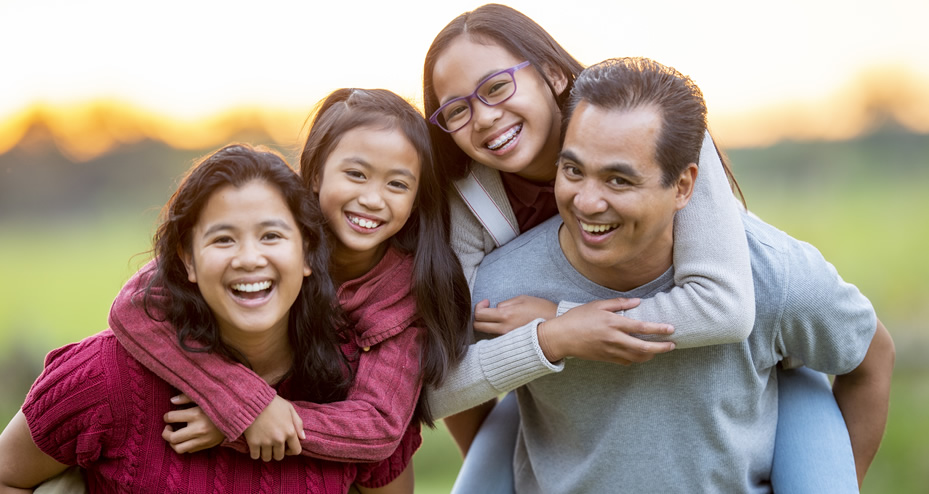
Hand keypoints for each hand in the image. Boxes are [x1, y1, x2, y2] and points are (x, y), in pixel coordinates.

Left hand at [162, 394, 224, 453]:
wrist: (237, 417)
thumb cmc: (219, 405)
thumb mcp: (204, 398)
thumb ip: (187, 397)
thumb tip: (172, 400)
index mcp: (196, 414)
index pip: (171, 417)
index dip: (166, 416)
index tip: (169, 416)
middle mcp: (198, 429)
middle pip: (172, 437)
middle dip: (166, 433)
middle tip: (169, 427)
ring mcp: (202, 439)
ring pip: (178, 448)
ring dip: (173, 443)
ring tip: (175, 435)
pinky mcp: (207, 445)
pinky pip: (189, 450)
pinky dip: (184, 445)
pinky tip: (186, 438)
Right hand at [243, 395, 304, 461]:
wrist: (252, 400)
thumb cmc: (272, 403)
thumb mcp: (289, 408)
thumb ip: (298, 423)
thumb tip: (303, 438)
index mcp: (290, 431)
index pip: (296, 451)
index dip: (291, 451)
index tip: (286, 447)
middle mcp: (279, 439)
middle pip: (280, 456)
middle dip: (277, 452)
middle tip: (273, 444)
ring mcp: (266, 442)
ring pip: (267, 458)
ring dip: (266, 454)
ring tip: (264, 445)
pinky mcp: (253, 443)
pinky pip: (255, 456)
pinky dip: (255, 453)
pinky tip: (255, 445)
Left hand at [473, 295, 557, 334]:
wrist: (556, 329)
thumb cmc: (542, 310)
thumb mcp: (523, 299)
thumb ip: (506, 303)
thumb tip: (496, 308)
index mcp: (506, 315)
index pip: (479, 314)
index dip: (479, 306)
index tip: (487, 302)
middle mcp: (503, 329)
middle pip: (478, 326)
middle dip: (478, 317)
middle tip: (487, 310)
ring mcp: (507, 338)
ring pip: (487, 332)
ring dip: (489, 324)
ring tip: (500, 317)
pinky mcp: (512, 343)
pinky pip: (497, 337)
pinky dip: (497, 330)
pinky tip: (507, 325)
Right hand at [537, 297, 674, 363]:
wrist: (560, 337)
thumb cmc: (577, 318)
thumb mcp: (597, 305)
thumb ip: (619, 304)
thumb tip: (638, 302)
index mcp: (612, 323)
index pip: (641, 328)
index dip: (658, 329)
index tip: (671, 329)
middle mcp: (613, 339)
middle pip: (643, 348)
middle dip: (660, 348)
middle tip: (672, 345)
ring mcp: (610, 351)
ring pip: (636, 358)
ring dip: (650, 355)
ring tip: (659, 350)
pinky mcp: (606, 359)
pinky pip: (626, 361)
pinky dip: (636, 359)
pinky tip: (640, 354)